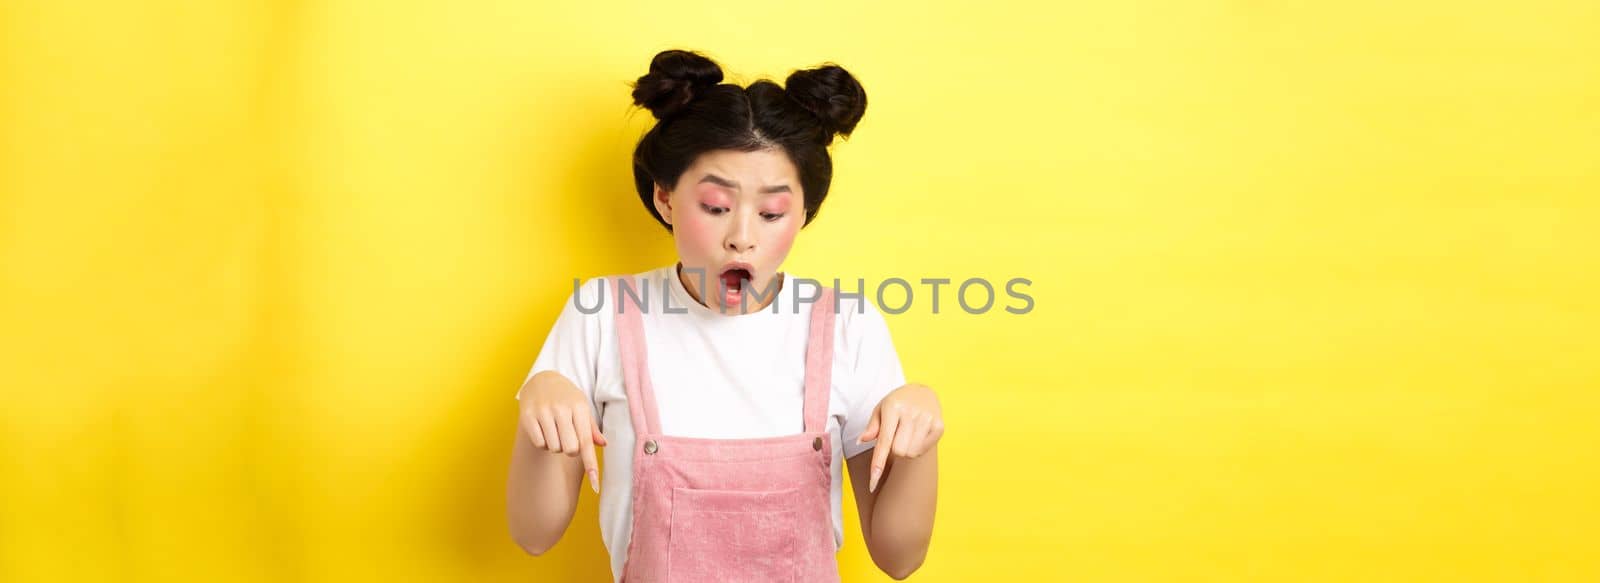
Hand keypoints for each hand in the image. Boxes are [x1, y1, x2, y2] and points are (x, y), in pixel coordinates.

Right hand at [520, 371, 606, 492]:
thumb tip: (603, 444)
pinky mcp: (527, 416)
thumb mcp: (582, 408)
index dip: (591, 465)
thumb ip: (591, 428)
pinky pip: (539, 444)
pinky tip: (543, 429)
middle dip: (570, 449)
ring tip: (554, 429)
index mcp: (579, 407)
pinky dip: (543, 442)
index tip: (595, 486)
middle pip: (570, 450)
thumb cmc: (567, 398)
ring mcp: (543, 412)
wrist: (542, 380)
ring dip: (555, 445)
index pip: (586, 441)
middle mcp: (561, 409)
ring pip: (554, 448)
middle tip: (566, 435)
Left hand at [856, 383, 943, 492]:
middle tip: (896, 435)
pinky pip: (922, 450)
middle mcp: (911, 412)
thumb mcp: (881, 409)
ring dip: (906, 449)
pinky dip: (917, 448)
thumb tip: (861, 441)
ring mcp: (927, 419)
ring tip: (907, 433)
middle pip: (898, 452)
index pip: (884, 441)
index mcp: (893, 407)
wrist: (924, 391)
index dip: (878, 463)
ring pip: (910, 453)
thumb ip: (872, 426)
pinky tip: (917, 434)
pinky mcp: (939, 426)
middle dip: (894, 449)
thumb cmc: (898, 403)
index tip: (872, 483)